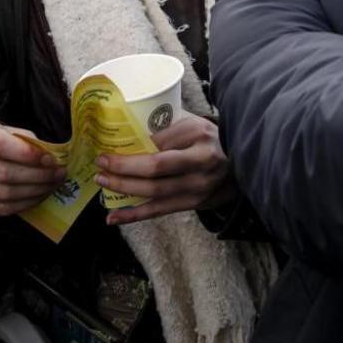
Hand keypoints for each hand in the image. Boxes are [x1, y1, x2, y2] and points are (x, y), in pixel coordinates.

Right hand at [0, 118, 66, 220]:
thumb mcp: (10, 132)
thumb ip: (27, 140)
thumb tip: (48, 157)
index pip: (0, 145)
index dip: (28, 155)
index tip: (50, 160)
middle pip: (3, 173)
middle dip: (37, 176)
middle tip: (58, 175)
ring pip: (3, 194)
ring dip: (34, 192)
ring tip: (51, 186)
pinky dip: (23, 205)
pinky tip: (37, 197)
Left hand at [97, 111, 234, 224]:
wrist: (241, 164)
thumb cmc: (209, 140)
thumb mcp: (193, 125)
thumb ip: (167, 130)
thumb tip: (128, 138)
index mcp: (199, 134)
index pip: (160, 141)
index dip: (134, 146)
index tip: (110, 147)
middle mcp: (202, 160)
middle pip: (156, 168)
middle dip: (124, 168)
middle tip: (101, 164)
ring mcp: (199, 185)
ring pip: (155, 192)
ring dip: (125, 189)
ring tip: (103, 183)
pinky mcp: (195, 203)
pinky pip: (160, 210)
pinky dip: (135, 215)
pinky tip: (115, 217)